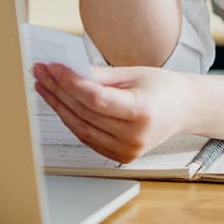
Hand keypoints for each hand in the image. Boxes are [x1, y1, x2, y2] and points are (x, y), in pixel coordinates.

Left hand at [32, 61, 200, 163]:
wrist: (183, 110)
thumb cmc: (162, 88)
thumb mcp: (132, 73)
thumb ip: (99, 75)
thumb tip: (68, 69)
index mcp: (143, 112)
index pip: (96, 100)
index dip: (70, 83)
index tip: (53, 68)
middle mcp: (135, 136)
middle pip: (84, 113)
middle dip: (58, 90)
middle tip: (40, 71)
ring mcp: (127, 150)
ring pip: (80, 127)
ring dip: (57, 105)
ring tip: (43, 85)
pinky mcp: (120, 156)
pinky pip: (86, 136)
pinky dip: (70, 119)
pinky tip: (58, 102)